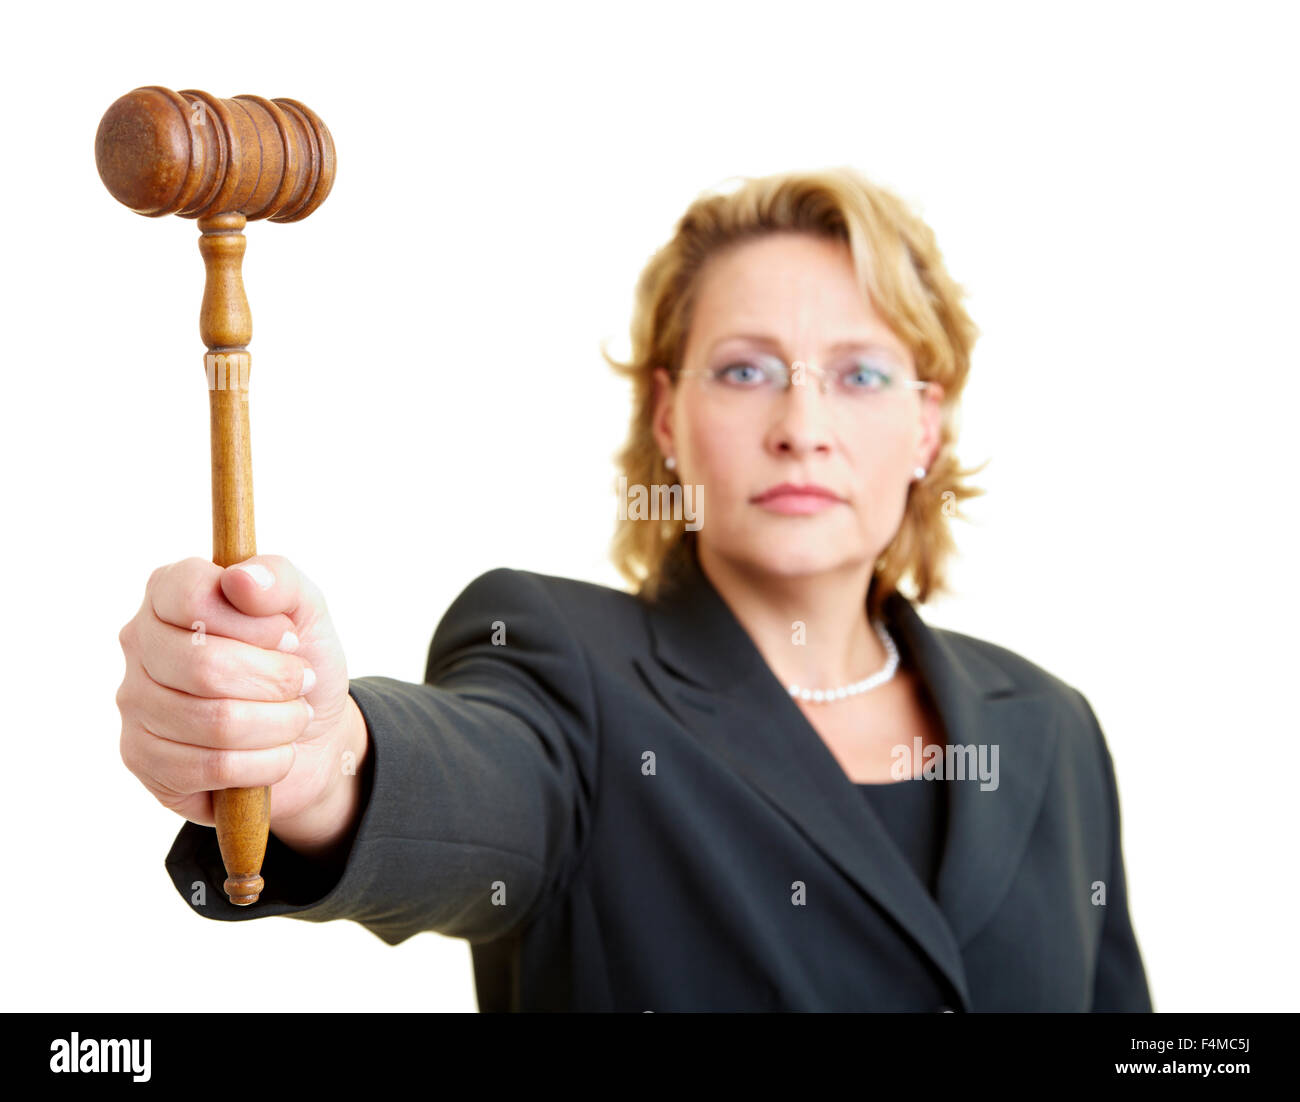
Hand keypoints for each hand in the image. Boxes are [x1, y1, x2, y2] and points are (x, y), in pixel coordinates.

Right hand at [116, 555, 358, 847]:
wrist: (312, 732)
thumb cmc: (299, 660)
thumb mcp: (306, 608)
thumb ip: (278, 579)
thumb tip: (241, 578)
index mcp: (168, 592)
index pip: (192, 597)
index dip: (256, 625)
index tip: (290, 638)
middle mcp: (139, 643)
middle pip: (206, 666)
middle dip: (276, 680)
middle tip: (301, 682)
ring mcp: (134, 703)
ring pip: (215, 722)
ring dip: (279, 724)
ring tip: (293, 717)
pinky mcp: (143, 759)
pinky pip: (214, 767)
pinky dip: (266, 762)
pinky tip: (275, 752)